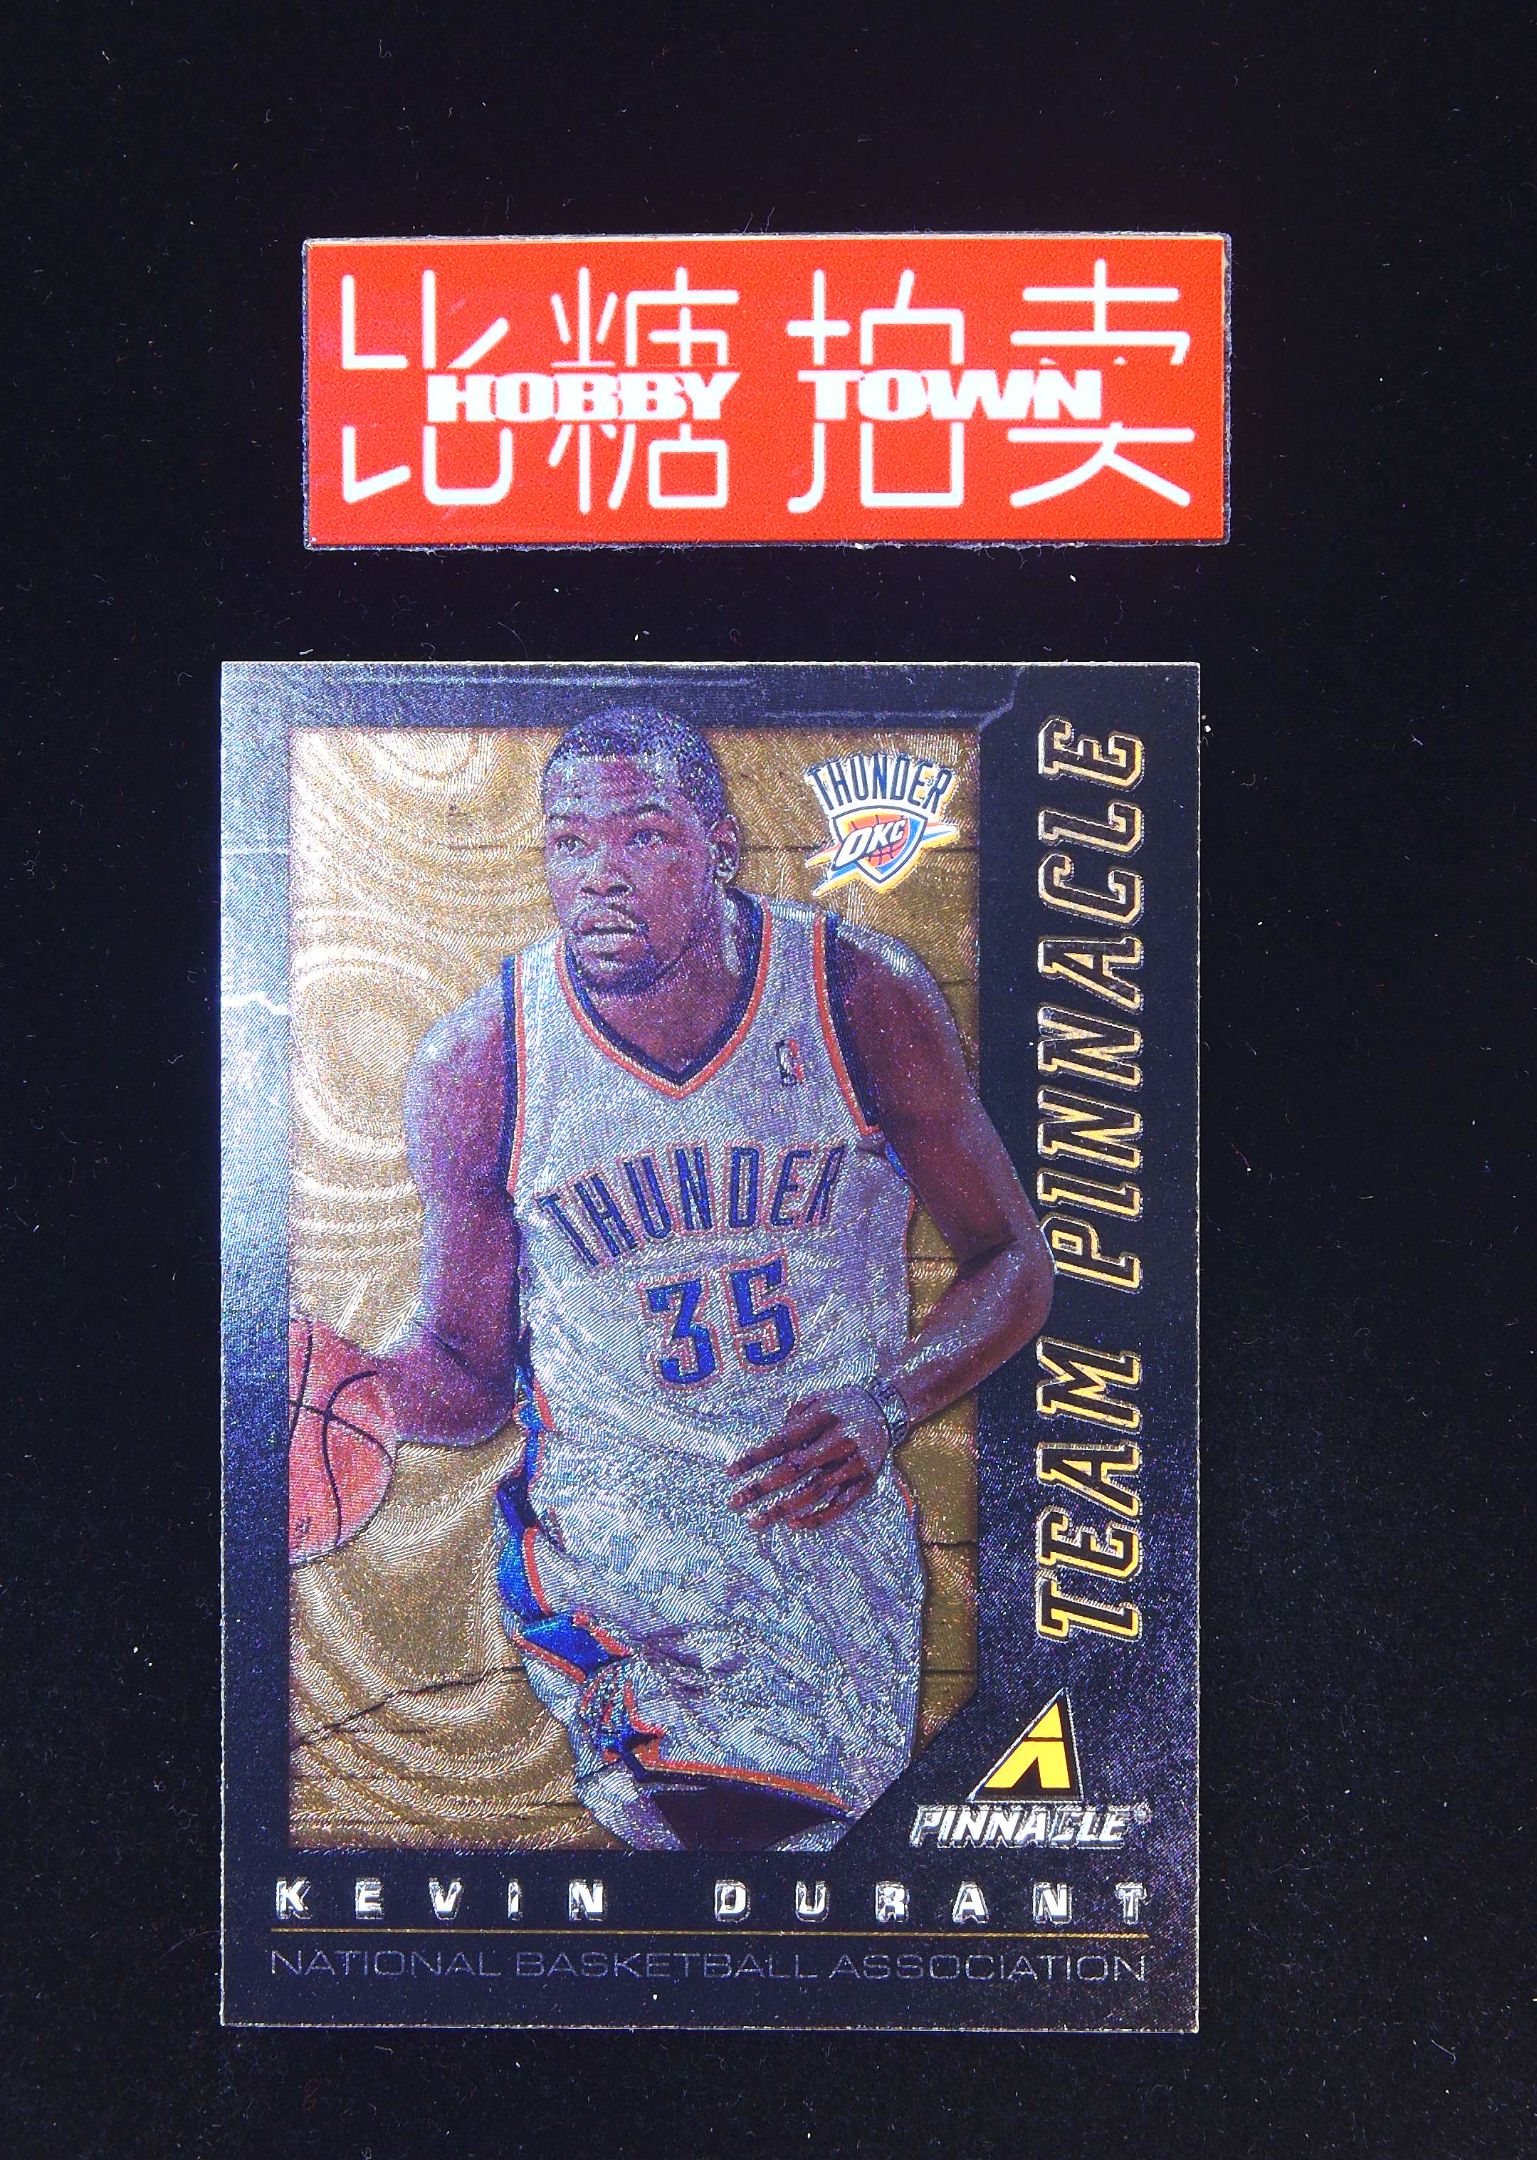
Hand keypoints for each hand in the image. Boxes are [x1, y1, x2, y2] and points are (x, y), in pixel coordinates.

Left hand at [726, 1385, 891, 1531]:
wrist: (887, 1409)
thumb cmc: (841, 1405)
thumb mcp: (816, 1399)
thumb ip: (792, 1420)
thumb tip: (773, 1454)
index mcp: (824, 1416)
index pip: (782, 1441)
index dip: (754, 1457)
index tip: (730, 1472)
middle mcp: (841, 1439)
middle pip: (795, 1469)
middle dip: (762, 1487)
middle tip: (735, 1502)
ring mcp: (855, 1462)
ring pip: (814, 1491)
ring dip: (783, 1508)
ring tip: (757, 1520)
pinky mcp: (867, 1480)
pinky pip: (839, 1505)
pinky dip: (817, 1516)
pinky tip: (794, 1524)